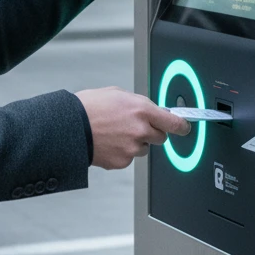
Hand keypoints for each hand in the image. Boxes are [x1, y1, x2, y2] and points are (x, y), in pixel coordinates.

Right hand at [75, 86, 190, 169]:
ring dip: (135, 142)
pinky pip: (129, 157)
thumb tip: (150, 109)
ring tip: (115, 133)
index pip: (176, 123)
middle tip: (135, 126)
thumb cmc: (89, 107)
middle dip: (152, 132)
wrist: (69, 127)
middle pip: (161, 137)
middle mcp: (141, 130)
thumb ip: (138, 103)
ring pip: (144, 148)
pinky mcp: (123, 161)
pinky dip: (122, 152)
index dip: (182, 126)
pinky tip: (109, 142)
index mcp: (143, 110)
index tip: (184, 127)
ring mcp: (133, 148)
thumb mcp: (117, 94)